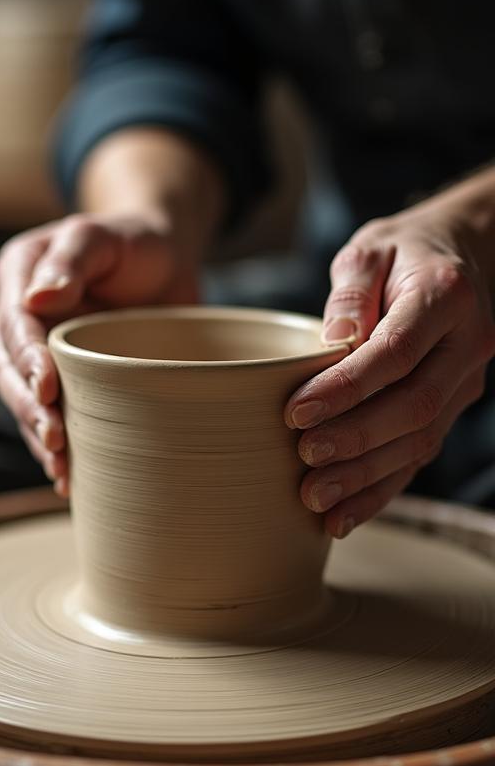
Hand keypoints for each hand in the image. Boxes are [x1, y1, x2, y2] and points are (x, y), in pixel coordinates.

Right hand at [0, 213, 198, 495]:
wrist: (166, 260)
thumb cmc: (135, 240)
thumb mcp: (104, 235)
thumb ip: (73, 258)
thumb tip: (36, 299)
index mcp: (21, 278)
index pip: (14, 325)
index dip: (26, 360)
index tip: (48, 387)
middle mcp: (24, 319)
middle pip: (11, 372)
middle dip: (30, 409)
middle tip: (54, 438)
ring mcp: (45, 352)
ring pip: (28, 401)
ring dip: (40, 436)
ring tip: (60, 468)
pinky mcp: (72, 379)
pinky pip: (56, 414)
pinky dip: (60, 445)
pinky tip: (68, 475)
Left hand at [284, 210, 494, 537]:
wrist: (457, 255)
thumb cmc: (403, 252)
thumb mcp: (370, 249)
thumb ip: (350, 290)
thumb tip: (332, 342)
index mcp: (445, 297)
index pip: (395, 352)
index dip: (346, 388)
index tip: (297, 412)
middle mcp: (467, 344)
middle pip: (414, 406)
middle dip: (356, 440)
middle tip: (304, 459)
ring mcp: (466, 381)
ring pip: (420, 441)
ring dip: (366, 477)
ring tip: (315, 500)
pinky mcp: (452, 406)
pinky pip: (420, 455)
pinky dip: (382, 489)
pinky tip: (344, 515)